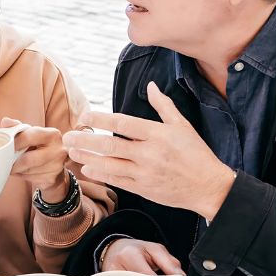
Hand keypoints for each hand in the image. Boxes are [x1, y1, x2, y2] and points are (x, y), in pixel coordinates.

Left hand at [1, 117, 68, 202]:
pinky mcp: (53, 178)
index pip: (28, 137)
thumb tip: (5, 121)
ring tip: (14, 166)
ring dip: (17, 170)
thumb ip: (18, 127)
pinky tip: (23, 172)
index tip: (4, 147)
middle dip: (13, 163)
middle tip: (5, 162)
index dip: (13, 143)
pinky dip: (23, 176)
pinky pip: (32, 179)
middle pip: (27, 160)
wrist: (57, 163)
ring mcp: (57, 166)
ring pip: (28, 171)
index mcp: (52, 134)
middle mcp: (58, 150)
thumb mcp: (32, 133)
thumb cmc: (40, 145)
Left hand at [63, 82, 234, 219]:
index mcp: (158, 134)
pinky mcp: (143, 189)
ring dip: (87, 158)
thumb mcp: (183, 125)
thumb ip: (163, 105)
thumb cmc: (196, 154)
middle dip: (85, 140)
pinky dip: (100, 174)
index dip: (101, 119)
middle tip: (67, 136)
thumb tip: (151, 86)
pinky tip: (87, 169)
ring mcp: (144, 173)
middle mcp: (149, 153)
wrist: (208, 187)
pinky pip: (117, 181)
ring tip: (71, 152)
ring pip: (109, 164)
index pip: (123, 123)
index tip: (84, 116)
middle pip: (110, 144)